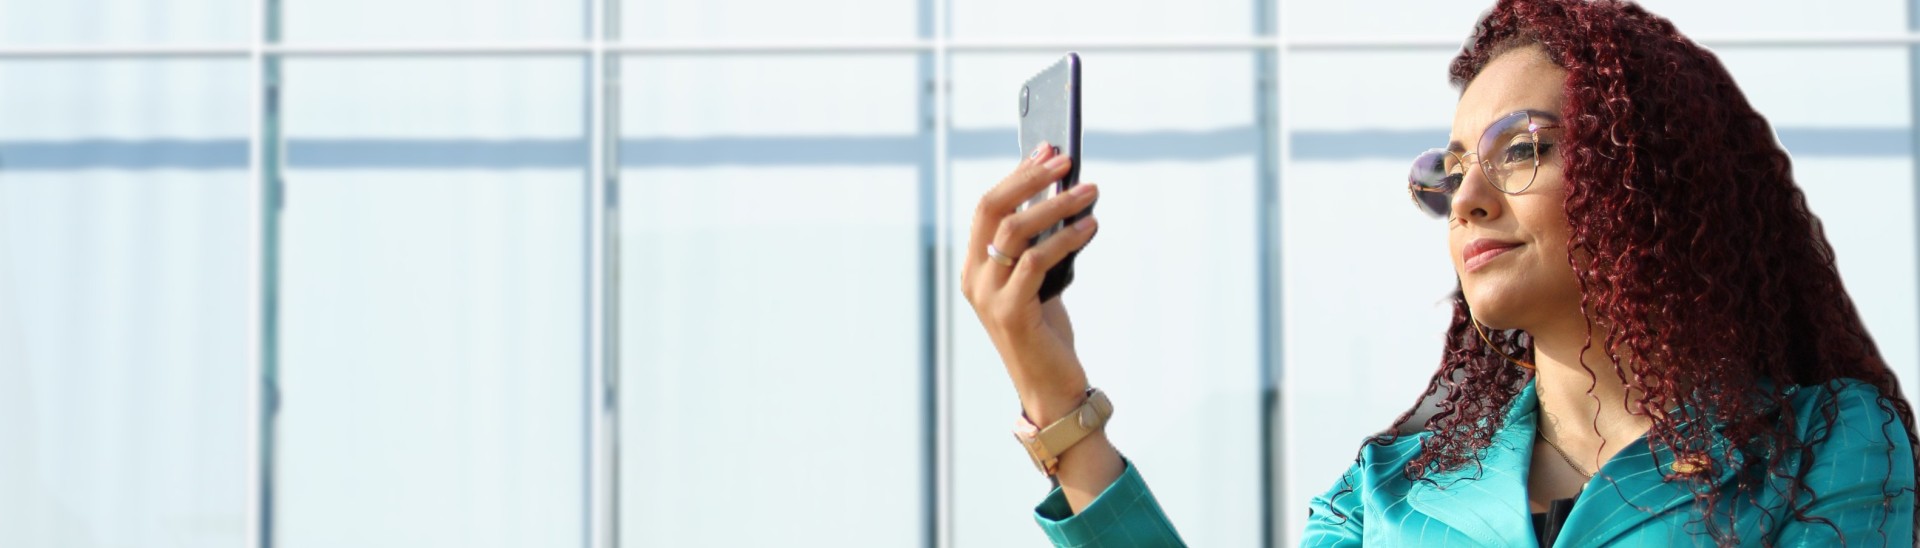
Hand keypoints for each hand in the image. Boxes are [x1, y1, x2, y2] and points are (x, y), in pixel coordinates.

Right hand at [961, 143, 1099, 423]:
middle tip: (1064, 161)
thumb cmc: (1047, 333)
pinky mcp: (1011, 313)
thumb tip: (1067, 197)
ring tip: (1090, 192)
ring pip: (1016, 232)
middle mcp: (974, 278)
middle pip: (992, 210)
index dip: (1017, 175)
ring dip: (1056, 206)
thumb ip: (1042, 247)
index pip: (987, 207)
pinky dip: (1066, 239)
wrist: (1050, 389)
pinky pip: (1037, 262)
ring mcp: (988, 296)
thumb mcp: (1040, 282)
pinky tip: (1090, 226)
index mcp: (975, 267)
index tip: (1046, 150)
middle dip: (1030, 179)